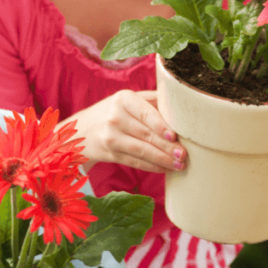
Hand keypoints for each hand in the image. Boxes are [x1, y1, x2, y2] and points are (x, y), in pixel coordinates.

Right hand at [68, 90, 184, 173]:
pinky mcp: (109, 153)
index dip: (160, 126)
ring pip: (141, 151)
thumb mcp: (128, 99)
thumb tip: (185, 106)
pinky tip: (165, 168)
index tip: (174, 136)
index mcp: (123, 99)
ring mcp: (110, 137)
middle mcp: (114, 117)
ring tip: (180, 165)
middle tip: (184, 155)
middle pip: (146, 134)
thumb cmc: (114, 111)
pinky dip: (151, 166)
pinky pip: (134, 162)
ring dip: (162, 160)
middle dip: (167, 147)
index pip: (145, 113)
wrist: (82, 129)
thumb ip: (153, 100)